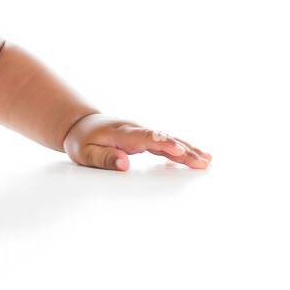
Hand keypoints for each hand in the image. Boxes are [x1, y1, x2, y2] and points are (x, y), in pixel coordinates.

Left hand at [63, 113, 210, 170]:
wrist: (81, 124)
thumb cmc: (82, 141)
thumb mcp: (84, 153)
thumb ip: (103, 158)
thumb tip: (124, 165)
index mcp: (121, 133)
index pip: (145, 137)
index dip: (162, 143)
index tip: (178, 150)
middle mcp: (136, 130)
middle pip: (163, 139)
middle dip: (183, 149)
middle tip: (203, 160)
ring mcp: (143, 133)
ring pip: (168, 140)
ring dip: (188, 149)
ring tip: (208, 160)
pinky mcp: (146, 137)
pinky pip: (166, 143)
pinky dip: (182, 149)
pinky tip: (198, 157)